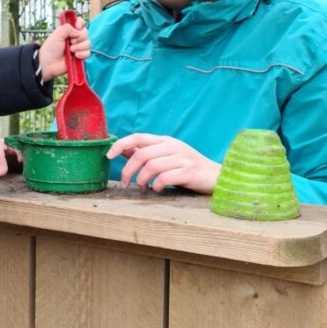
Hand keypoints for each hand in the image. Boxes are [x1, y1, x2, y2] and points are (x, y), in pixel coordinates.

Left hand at [38, 18, 89, 80]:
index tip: (77, 26)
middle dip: (80, 37)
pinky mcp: (80, 57)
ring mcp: (78, 48)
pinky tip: (75, 56)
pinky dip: (82, 54)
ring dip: (80, 46)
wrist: (48, 63)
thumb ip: (67, 28)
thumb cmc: (50, 48)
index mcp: (69, 31)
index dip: (80, 23)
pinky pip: (88, 53)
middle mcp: (75, 38)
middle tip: (71, 42)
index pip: (80, 23)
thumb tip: (78, 32)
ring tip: (71, 50)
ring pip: (88, 43)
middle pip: (86, 33)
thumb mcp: (57, 34)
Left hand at [106, 134, 221, 193]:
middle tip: (125, 184)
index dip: (121, 144)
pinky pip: (165, 178)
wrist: (218, 177)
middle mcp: (173, 146)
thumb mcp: (168, 156)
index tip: (108, 156)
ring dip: (141, 180)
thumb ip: (148, 153)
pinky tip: (157, 190)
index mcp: (166, 141)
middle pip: (142, 154)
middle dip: (128, 170)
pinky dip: (156, 186)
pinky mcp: (189, 172)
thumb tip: (124, 150)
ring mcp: (182, 158)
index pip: (138, 137)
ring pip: (151, 166)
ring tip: (143, 188)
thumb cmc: (189, 168)